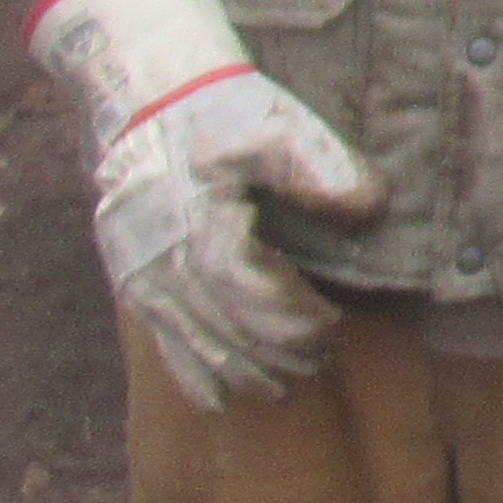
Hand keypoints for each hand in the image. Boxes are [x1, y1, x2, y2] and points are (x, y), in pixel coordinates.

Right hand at [30, 0, 389, 411]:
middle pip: (223, 326)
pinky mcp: (132, 280)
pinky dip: (193, 373)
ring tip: (286, 384)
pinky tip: (221, 399)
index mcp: (200, 221)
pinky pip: (161, 340)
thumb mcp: (274, 127)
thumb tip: (370, 208)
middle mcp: (164, 258)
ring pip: (195, 341)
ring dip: (243, 369)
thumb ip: (320, 168)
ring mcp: (143, 275)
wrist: (146, 103)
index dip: (290, 315)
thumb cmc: (220, 113)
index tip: (331, 324)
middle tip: (321, 360)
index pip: (247, 288)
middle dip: (275, 352)